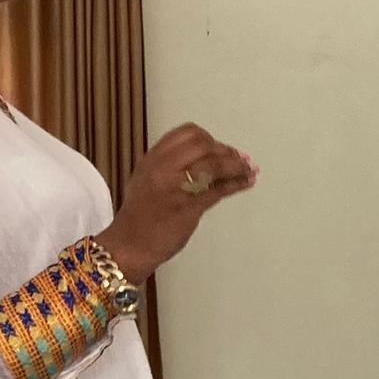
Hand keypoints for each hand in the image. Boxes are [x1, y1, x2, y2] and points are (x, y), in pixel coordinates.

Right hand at [99, 123, 257, 280]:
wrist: (129, 245)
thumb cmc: (141, 215)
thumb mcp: (149, 179)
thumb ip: (172, 165)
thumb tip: (208, 158)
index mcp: (153, 158)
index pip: (187, 133)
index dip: (209, 139)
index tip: (220, 149)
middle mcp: (163, 168)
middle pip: (204, 144)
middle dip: (226, 151)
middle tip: (238, 160)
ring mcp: (176, 187)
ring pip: (214, 165)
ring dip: (238, 165)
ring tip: (249, 169)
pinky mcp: (188, 207)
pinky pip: (219, 190)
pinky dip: (237, 183)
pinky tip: (247, 182)